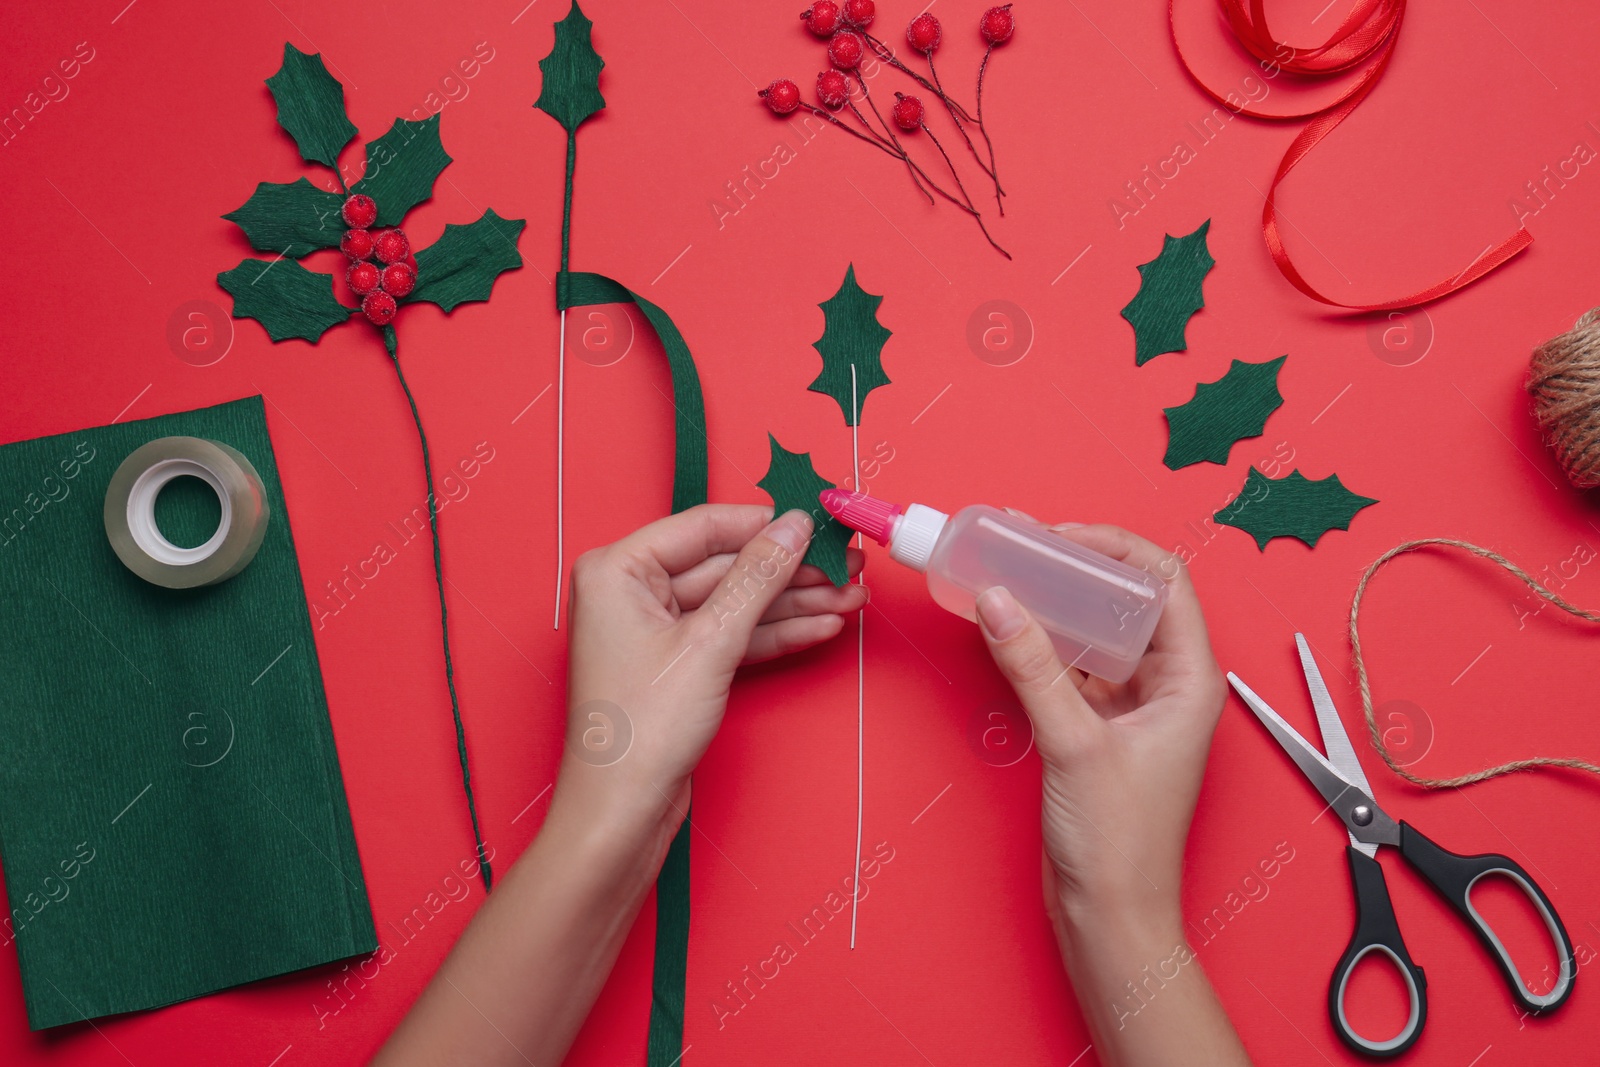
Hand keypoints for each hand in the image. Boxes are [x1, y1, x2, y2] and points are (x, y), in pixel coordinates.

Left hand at [558, 504, 865, 839]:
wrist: (621, 813)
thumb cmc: (639, 732)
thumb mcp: (710, 642)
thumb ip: (757, 578)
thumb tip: (793, 529)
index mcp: (617, 569)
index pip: (705, 528)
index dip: (767, 525)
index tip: (818, 524)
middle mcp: (630, 593)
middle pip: (726, 565)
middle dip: (791, 571)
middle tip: (847, 566)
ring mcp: (654, 631)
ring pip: (736, 602)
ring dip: (794, 602)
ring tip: (850, 597)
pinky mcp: (677, 666)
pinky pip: (732, 635)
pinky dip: (774, 633)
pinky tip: (820, 624)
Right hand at [974, 523, 1224, 934]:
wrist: (1110, 918)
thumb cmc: (1122, 847)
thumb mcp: (1074, 745)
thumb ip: (1033, 667)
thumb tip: (1000, 600)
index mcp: (1190, 681)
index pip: (1164, 581)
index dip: (1113, 547)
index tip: (1058, 537)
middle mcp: (1167, 685)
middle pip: (1126, 598)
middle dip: (1074, 564)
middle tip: (1021, 542)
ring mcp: (1132, 706)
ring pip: (1094, 630)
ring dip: (1053, 599)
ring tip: (1007, 570)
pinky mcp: (1098, 728)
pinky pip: (1070, 665)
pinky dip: (1039, 640)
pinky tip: (1006, 623)